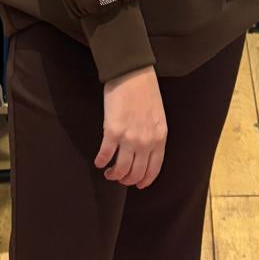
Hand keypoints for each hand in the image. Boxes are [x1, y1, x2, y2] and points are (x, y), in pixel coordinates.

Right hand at [95, 65, 167, 188]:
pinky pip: (105, 154)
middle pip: (136, 172)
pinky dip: (101, 161)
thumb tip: (144, 151)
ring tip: (109, 172)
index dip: (144, 180)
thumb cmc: (145, 91)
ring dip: (114, 174)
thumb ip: (153, 135)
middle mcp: (145, 142)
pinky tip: (99, 161)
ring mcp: (129, 138)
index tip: (138, 185)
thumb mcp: (158, 117)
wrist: (132, 74)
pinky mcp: (112, 131)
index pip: (153, 169)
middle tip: (120, 178)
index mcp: (159, 138)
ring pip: (121, 169)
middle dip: (127, 180)